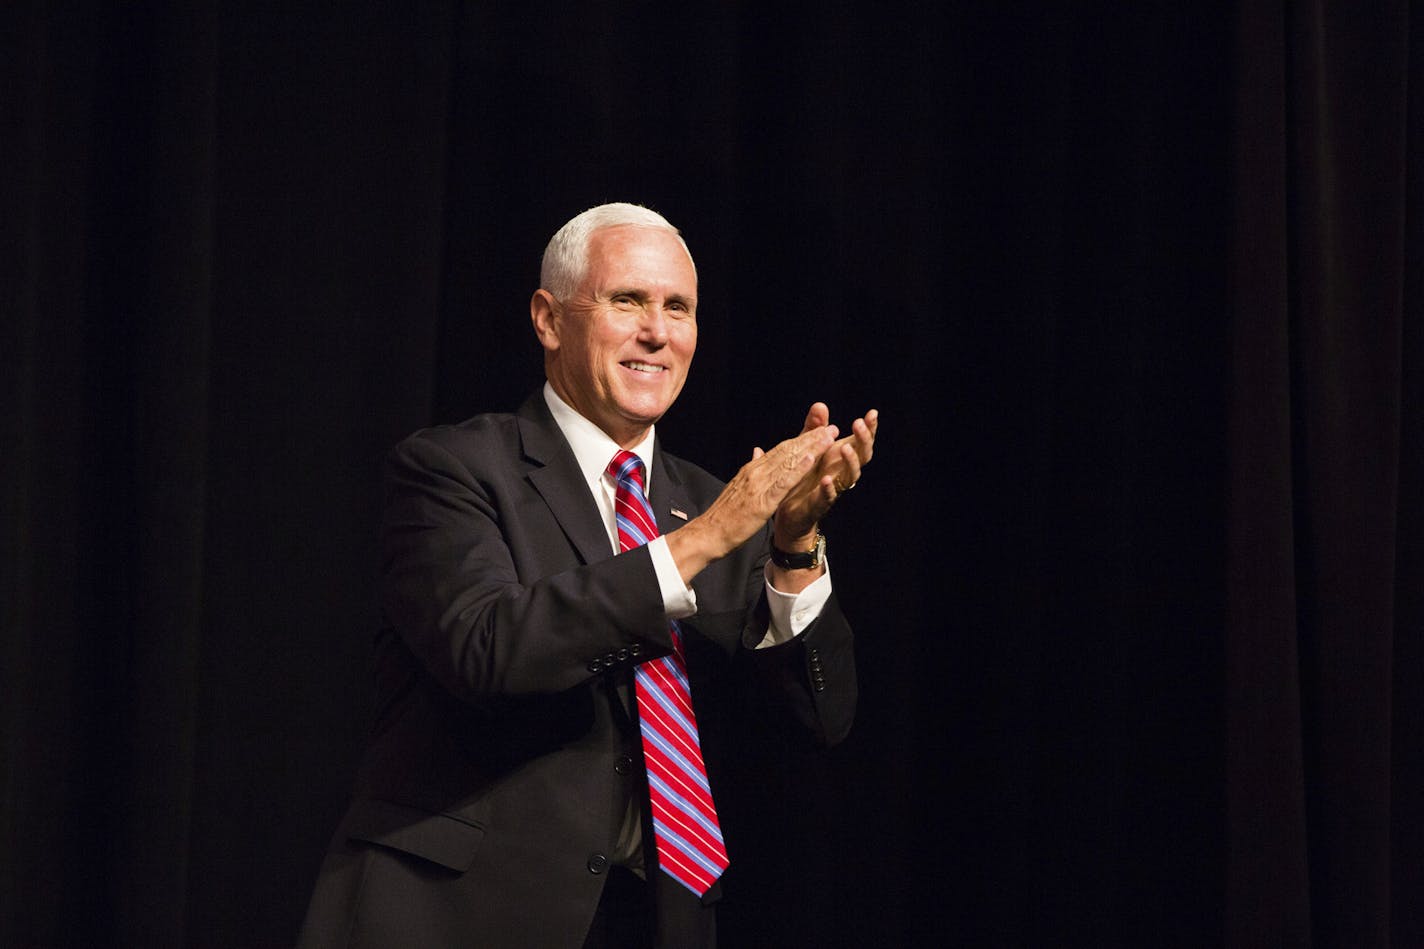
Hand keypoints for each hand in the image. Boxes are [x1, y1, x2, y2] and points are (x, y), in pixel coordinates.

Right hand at [664, 424, 837, 583]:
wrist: (707, 534)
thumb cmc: (723, 516)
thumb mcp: (738, 487)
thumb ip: (751, 470)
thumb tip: (758, 451)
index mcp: (751, 470)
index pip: (780, 451)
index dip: (801, 440)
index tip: (818, 431)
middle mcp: (755, 472)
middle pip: (787, 451)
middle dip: (810, 439)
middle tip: (831, 428)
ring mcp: (758, 485)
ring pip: (788, 462)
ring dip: (810, 449)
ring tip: (827, 437)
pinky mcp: (761, 501)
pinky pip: (783, 483)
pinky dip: (797, 470)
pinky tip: (811, 460)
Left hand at [772, 403, 877, 548]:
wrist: (787, 507)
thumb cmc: (803, 475)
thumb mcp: (807, 447)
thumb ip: (815, 429)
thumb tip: (821, 405)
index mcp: (840, 457)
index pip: (861, 441)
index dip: (869, 428)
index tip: (872, 413)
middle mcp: (842, 472)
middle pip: (863, 456)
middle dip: (863, 440)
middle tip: (858, 423)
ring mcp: (834, 488)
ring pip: (851, 476)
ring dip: (851, 462)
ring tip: (845, 448)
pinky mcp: (820, 504)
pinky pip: (828, 497)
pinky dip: (829, 488)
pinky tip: (827, 479)